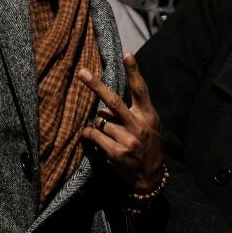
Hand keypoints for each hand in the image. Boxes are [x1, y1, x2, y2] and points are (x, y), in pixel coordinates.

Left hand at [78, 53, 163, 191]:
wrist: (149, 178)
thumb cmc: (147, 148)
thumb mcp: (145, 129)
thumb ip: (129, 116)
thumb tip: (102, 109)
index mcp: (149, 116)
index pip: (140, 89)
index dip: (134, 71)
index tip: (127, 54)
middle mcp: (139, 125)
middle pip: (113, 101)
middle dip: (96, 86)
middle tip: (82, 73)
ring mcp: (127, 139)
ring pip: (101, 122)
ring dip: (99, 125)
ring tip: (109, 134)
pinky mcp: (116, 152)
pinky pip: (94, 136)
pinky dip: (89, 135)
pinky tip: (91, 138)